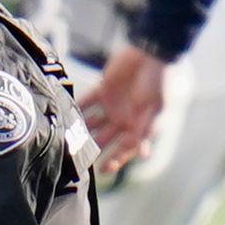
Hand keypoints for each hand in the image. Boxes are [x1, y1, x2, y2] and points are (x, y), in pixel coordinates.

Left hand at [81, 45, 167, 174]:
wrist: (150, 53)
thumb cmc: (158, 82)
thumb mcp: (154, 108)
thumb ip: (144, 130)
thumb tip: (143, 154)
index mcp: (139, 124)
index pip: (126, 148)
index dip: (115, 159)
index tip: (102, 171)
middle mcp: (126, 117)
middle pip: (106, 138)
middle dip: (93, 147)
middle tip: (77, 156)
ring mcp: (114, 104)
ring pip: (94, 122)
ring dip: (82, 129)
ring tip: (68, 137)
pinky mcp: (104, 89)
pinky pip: (87, 101)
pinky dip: (78, 107)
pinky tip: (66, 112)